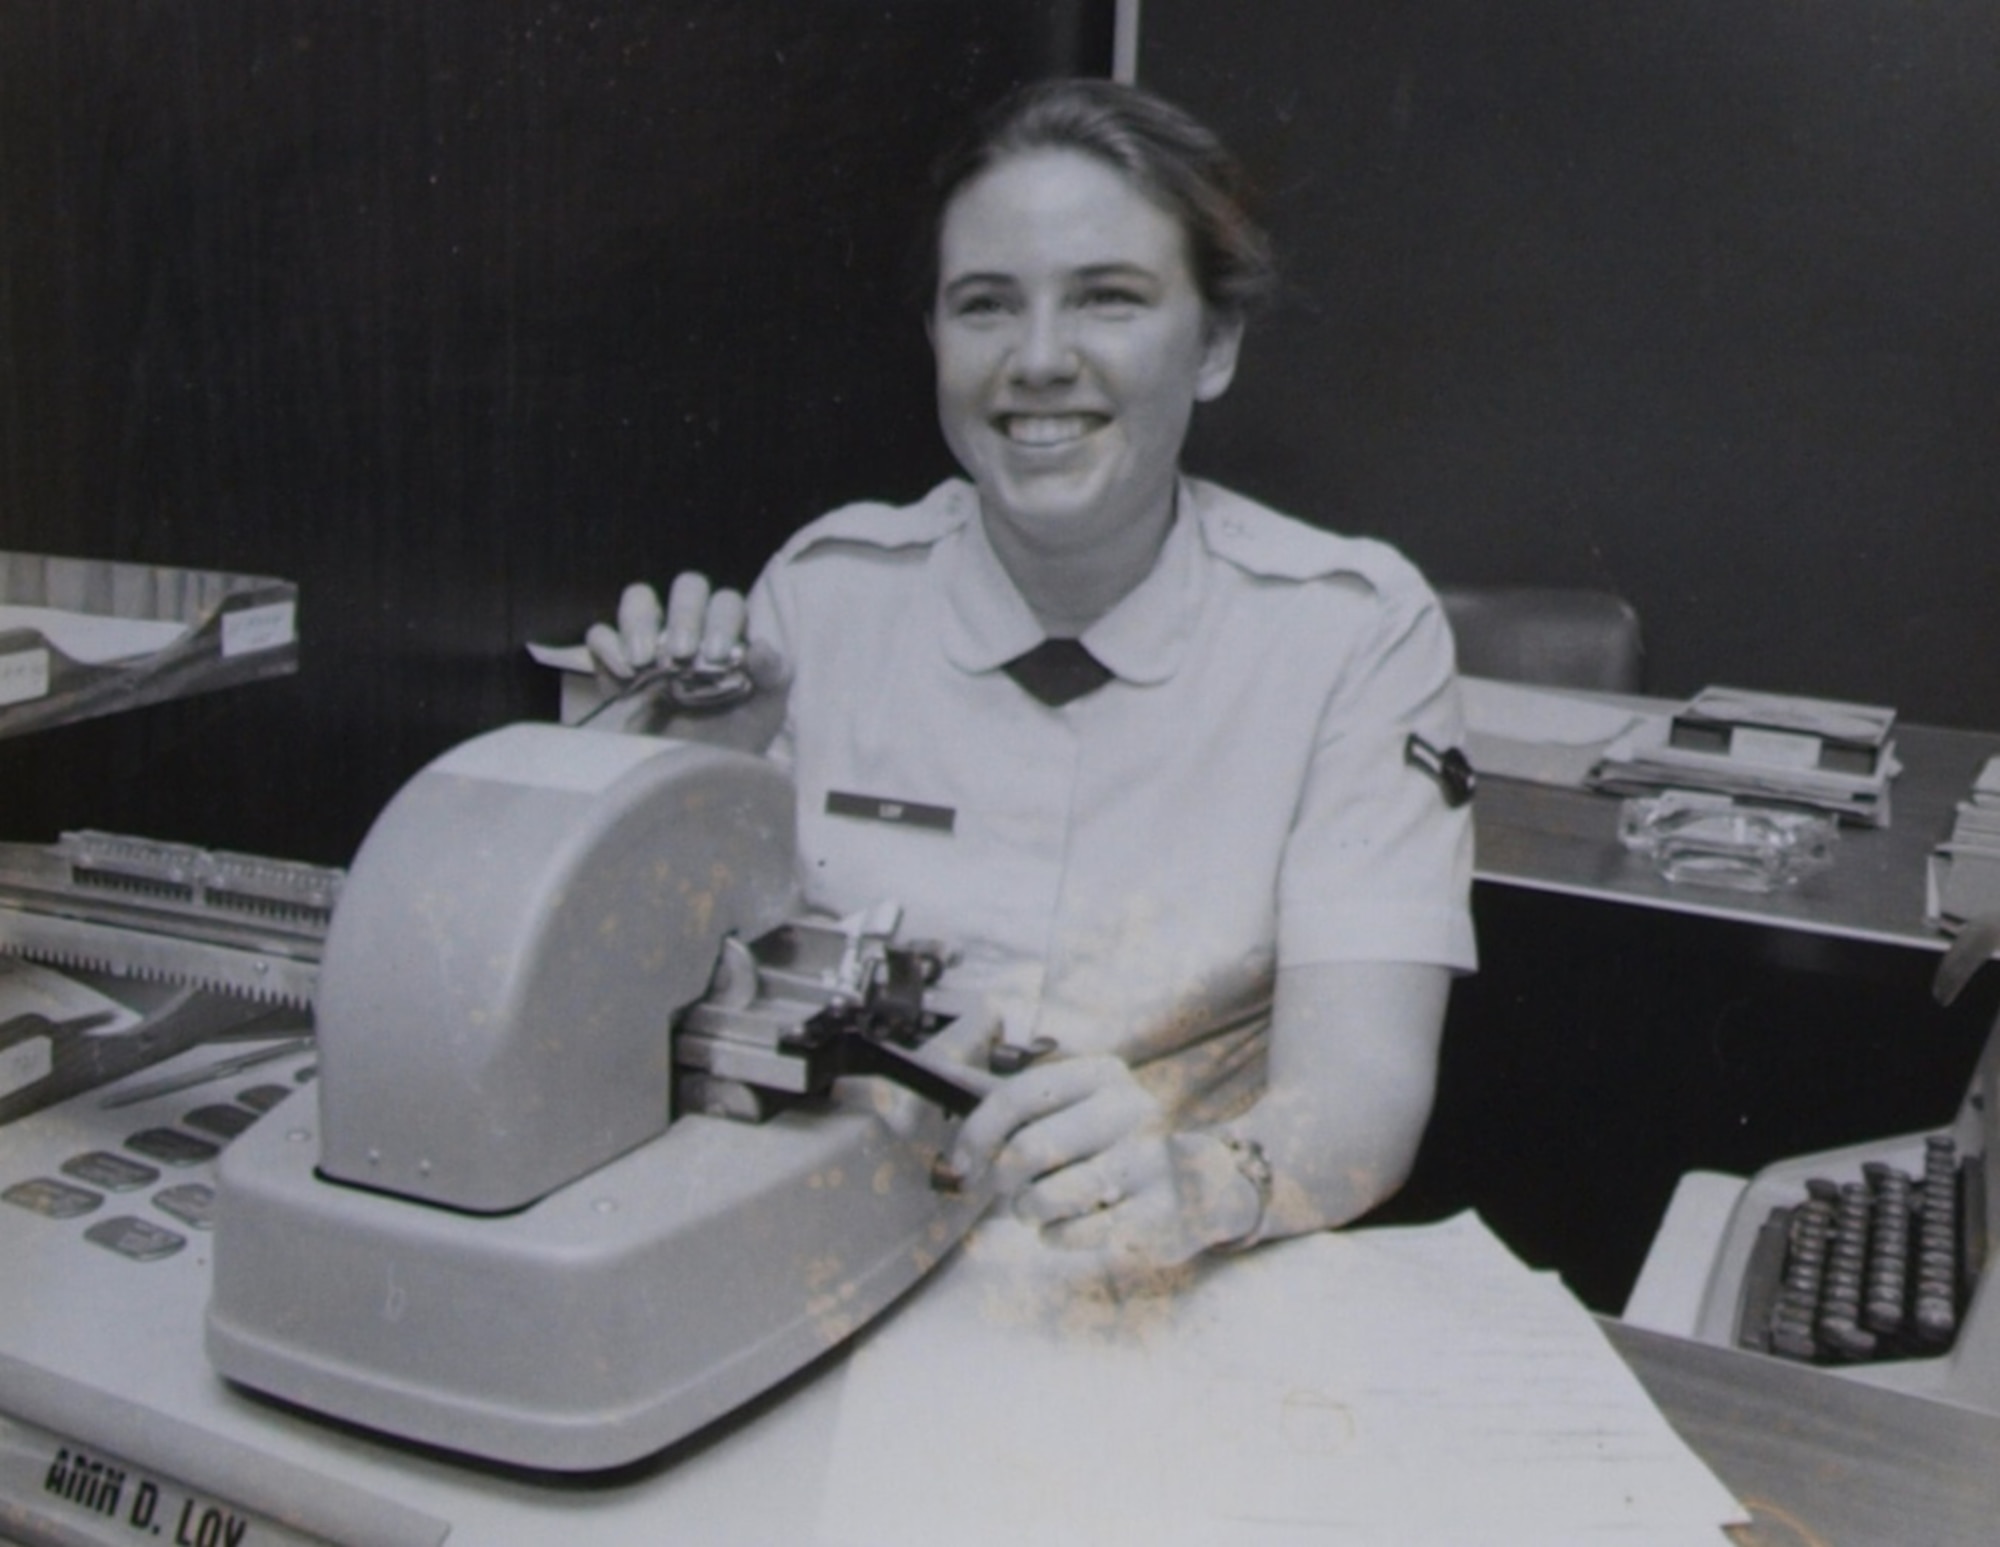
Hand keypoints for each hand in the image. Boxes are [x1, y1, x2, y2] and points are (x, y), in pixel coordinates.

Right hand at [583, 577, 787, 747]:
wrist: (700, 775)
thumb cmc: (739, 735)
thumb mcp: (766, 709)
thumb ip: (773, 674)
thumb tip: (760, 647)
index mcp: (729, 631)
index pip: (725, 602)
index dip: (720, 621)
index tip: (715, 657)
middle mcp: (690, 627)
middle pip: (686, 589)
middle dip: (684, 616)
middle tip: (681, 657)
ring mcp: (651, 641)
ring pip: (640, 599)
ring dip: (640, 622)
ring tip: (644, 664)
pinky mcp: (615, 664)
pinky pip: (601, 636)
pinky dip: (608, 647)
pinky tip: (623, 676)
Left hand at [944, 1056, 1258, 1270]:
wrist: (1205, 1186)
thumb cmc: (1115, 1147)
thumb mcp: (1076, 1109)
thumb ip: (1014, 1103)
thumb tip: (940, 1095)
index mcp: (1102, 1072)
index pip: (1017, 1096)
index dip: (976, 1134)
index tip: (961, 1165)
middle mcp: (1129, 1108)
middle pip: (1027, 1150)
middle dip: (1004, 1181)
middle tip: (1012, 1191)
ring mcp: (1146, 1160)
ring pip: (1045, 1197)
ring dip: (1028, 1211)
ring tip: (1041, 1208)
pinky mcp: (1155, 1213)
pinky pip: (1071, 1234)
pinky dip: (1056, 1235)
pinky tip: (1069, 1225)